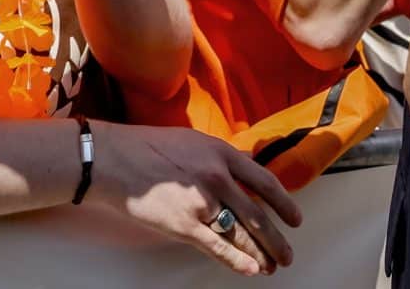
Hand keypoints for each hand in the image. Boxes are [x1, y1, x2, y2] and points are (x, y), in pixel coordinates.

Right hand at [88, 121, 302, 276]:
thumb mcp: (193, 141)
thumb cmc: (147, 147)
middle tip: (288, 254)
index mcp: (221, 153)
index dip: (284, 203)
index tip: (295, 219)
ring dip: (260, 253)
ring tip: (271, 265)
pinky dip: (237, 261)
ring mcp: (202, 202)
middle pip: (257, 214)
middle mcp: (218, 177)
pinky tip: (252, 269)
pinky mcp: (185, 224)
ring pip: (241, 234)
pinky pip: (218, 247)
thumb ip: (219, 157)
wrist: (114, 158)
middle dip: (277, 239)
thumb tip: (243, 168)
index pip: (264, 181)